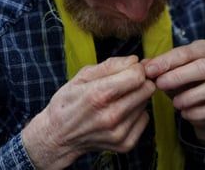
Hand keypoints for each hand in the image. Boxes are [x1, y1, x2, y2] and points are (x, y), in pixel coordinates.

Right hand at [22, 56, 155, 169]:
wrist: (58, 136)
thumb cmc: (68, 101)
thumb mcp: (82, 76)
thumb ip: (110, 65)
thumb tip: (135, 60)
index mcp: (98, 95)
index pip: (137, 76)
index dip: (136, 68)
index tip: (129, 68)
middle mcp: (111, 116)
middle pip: (146, 89)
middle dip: (139, 81)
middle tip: (126, 81)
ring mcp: (119, 132)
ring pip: (146, 103)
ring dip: (136, 97)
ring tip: (117, 98)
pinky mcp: (125, 144)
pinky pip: (144, 119)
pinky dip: (135, 113)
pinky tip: (119, 113)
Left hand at [143, 40, 204, 146]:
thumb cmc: (185, 82)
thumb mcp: (170, 72)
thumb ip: (157, 68)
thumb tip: (141, 65)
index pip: (186, 52)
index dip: (167, 61)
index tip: (149, 70)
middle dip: (180, 76)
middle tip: (160, 85)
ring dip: (191, 96)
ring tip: (174, 103)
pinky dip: (200, 112)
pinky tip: (186, 114)